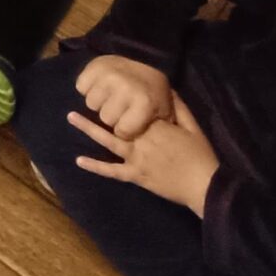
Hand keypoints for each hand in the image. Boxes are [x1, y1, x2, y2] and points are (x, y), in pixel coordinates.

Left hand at [68, 92, 219, 214]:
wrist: (204, 185)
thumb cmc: (200, 155)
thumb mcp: (193, 126)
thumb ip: (179, 107)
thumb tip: (168, 89)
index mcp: (155, 126)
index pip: (134, 111)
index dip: (124, 103)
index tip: (110, 92)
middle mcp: (141, 140)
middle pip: (116, 122)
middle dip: (98, 110)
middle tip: (77, 97)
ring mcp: (136, 158)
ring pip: (109, 141)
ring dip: (89, 129)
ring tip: (71, 118)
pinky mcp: (135, 175)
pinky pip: (112, 171)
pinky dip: (95, 166)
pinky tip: (79, 160)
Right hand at [75, 54, 173, 139]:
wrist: (143, 64)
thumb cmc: (154, 95)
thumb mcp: (165, 113)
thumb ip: (162, 130)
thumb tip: (164, 149)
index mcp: (145, 101)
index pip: (121, 131)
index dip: (125, 130)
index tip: (131, 123)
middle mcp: (125, 87)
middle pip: (105, 118)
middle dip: (112, 116)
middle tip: (121, 107)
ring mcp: (108, 75)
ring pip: (91, 103)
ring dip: (99, 102)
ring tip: (112, 96)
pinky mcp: (93, 66)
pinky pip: (81, 88)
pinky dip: (88, 88)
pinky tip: (101, 85)